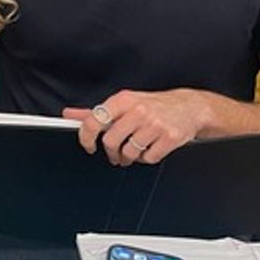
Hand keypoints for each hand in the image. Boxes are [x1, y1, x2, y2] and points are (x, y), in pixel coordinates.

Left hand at [66, 89, 213, 165]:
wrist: (190, 107)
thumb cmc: (153, 105)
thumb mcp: (124, 103)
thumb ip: (96, 111)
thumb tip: (69, 114)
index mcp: (123, 100)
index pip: (94, 120)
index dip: (86, 137)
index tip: (88, 146)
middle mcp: (138, 110)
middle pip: (111, 142)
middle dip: (112, 153)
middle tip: (116, 154)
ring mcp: (155, 124)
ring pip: (130, 153)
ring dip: (129, 157)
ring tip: (135, 149)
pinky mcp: (169, 138)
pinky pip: (149, 158)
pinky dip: (147, 158)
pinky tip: (151, 148)